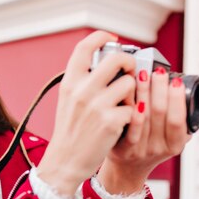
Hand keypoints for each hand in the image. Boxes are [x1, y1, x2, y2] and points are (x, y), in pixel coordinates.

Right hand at [37, 31, 136, 195]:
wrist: (64, 161)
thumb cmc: (69, 132)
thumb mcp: (68, 101)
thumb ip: (83, 82)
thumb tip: (108, 64)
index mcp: (70, 83)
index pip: (84, 47)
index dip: (101, 37)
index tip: (112, 39)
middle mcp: (82, 91)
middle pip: (116, 59)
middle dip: (129, 62)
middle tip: (130, 71)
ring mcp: (97, 106)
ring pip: (130, 83)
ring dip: (133, 93)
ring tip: (123, 105)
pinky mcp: (111, 122)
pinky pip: (133, 108)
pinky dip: (131, 116)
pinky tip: (120, 124)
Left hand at [97, 67, 191, 193]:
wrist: (126, 168)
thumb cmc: (150, 145)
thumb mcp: (170, 138)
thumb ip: (180, 121)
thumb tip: (186, 90)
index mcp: (176, 145)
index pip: (179, 120)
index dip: (177, 99)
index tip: (175, 80)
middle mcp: (159, 149)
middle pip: (161, 114)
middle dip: (160, 89)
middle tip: (158, 71)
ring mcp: (141, 150)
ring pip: (144, 117)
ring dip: (144, 92)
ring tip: (142, 74)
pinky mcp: (124, 150)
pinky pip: (129, 129)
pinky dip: (133, 111)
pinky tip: (131, 96)